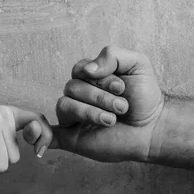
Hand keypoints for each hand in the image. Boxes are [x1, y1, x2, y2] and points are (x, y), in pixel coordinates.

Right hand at [28, 46, 163, 161]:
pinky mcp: (71, 138)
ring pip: (64, 106)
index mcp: (89, 79)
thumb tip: (87, 69)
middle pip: (72, 88)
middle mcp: (78, 97)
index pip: (80, 71)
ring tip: (111, 120)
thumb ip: (112, 55)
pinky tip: (42, 138)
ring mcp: (74, 118)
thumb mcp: (136, 64)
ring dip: (89, 111)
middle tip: (122, 106)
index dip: (100, 78)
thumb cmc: (145, 97)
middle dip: (100, 96)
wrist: (153, 128)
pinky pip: (48, 135)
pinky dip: (39, 136)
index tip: (122, 88)